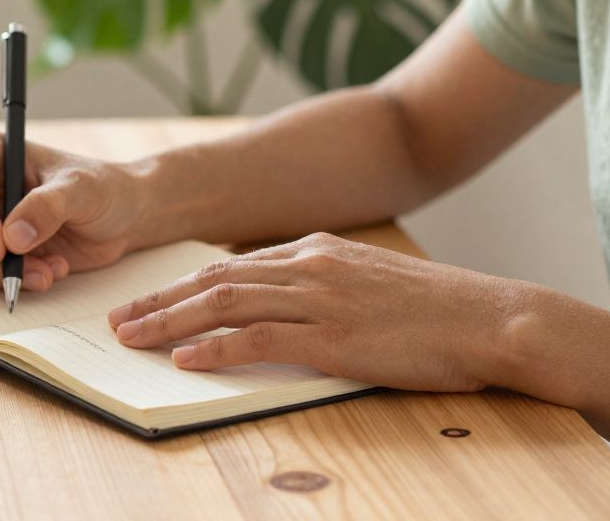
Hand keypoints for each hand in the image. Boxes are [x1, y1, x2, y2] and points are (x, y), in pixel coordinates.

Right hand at [0, 132, 145, 291]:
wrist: (122, 218)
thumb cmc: (103, 189)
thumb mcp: (82, 190)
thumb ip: (48, 207)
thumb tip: (12, 239)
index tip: (2, 248)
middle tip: (23, 271)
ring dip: (1, 275)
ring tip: (50, 270)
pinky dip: (11, 284)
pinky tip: (48, 272)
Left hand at [106, 232, 535, 392]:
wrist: (489, 317)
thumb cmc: (436, 310)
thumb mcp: (370, 281)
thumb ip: (323, 285)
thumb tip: (281, 306)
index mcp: (317, 250)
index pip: (233, 266)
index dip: (184, 285)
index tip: (150, 300)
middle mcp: (309, 265)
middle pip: (214, 281)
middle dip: (160, 301)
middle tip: (120, 318)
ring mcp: (319, 298)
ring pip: (223, 305)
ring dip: (170, 323)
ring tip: (133, 338)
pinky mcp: (332, 335)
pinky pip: (257, 338)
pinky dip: (214, 349)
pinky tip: (185, 359)